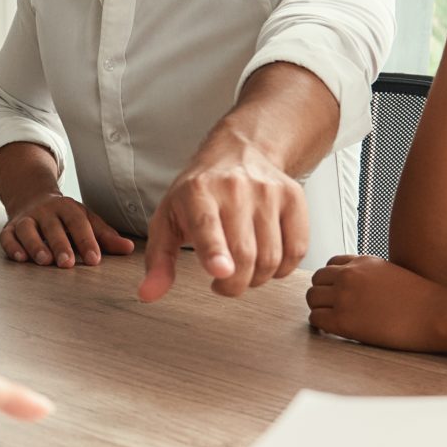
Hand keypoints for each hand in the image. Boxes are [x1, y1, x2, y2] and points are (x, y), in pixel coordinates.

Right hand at [0, 193, 135, 267]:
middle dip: (60, 244)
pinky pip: (7, 236)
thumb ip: (105, 236)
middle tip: (68, 263)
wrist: (32, 197)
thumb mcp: (86, 220)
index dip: (86, 240)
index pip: (78, 223)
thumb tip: (129, 248)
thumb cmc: (64, 216)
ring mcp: (26, 218)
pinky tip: (20, 258)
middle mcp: (45, 211)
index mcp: (67, 207)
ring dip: (35, 245)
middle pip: (52, 226)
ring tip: (44, 261)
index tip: (94, 260)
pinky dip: (12, 246)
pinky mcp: (9, 228)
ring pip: (28, 229)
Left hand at [136, 151, 308, 300]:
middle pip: (244, 254)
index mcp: (198, 192)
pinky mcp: (294, 198)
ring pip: (272, 257)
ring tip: (243, 269)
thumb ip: (159, 260)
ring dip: (257, 278)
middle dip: (234, 285)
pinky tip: (267, 260)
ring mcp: (269, 191)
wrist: (238, 152)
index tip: (220, 271)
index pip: (207, 226)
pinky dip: (282, 268)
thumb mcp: (168, 220)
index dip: (214, 251)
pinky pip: (297, 249)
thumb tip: (148, 295)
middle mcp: (235, 187)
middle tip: (224, 283)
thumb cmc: (198, 193)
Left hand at [304, 254, 437, 348]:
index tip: (338, 293)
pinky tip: (332, 330)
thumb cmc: (422, 299)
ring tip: (332, 319)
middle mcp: (350, 275)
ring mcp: (344, 296)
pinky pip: (316, 318)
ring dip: (319, 307)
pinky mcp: (344, 320)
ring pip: (312, 298)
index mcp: (362, 262)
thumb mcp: (393, 274)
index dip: (332, 280)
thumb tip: (362, 287)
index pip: (331, 265)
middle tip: (332, 308)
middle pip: (317, 280)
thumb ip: (372, 275)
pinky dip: (320, 324)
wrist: (435, 313)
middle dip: (323, 293)